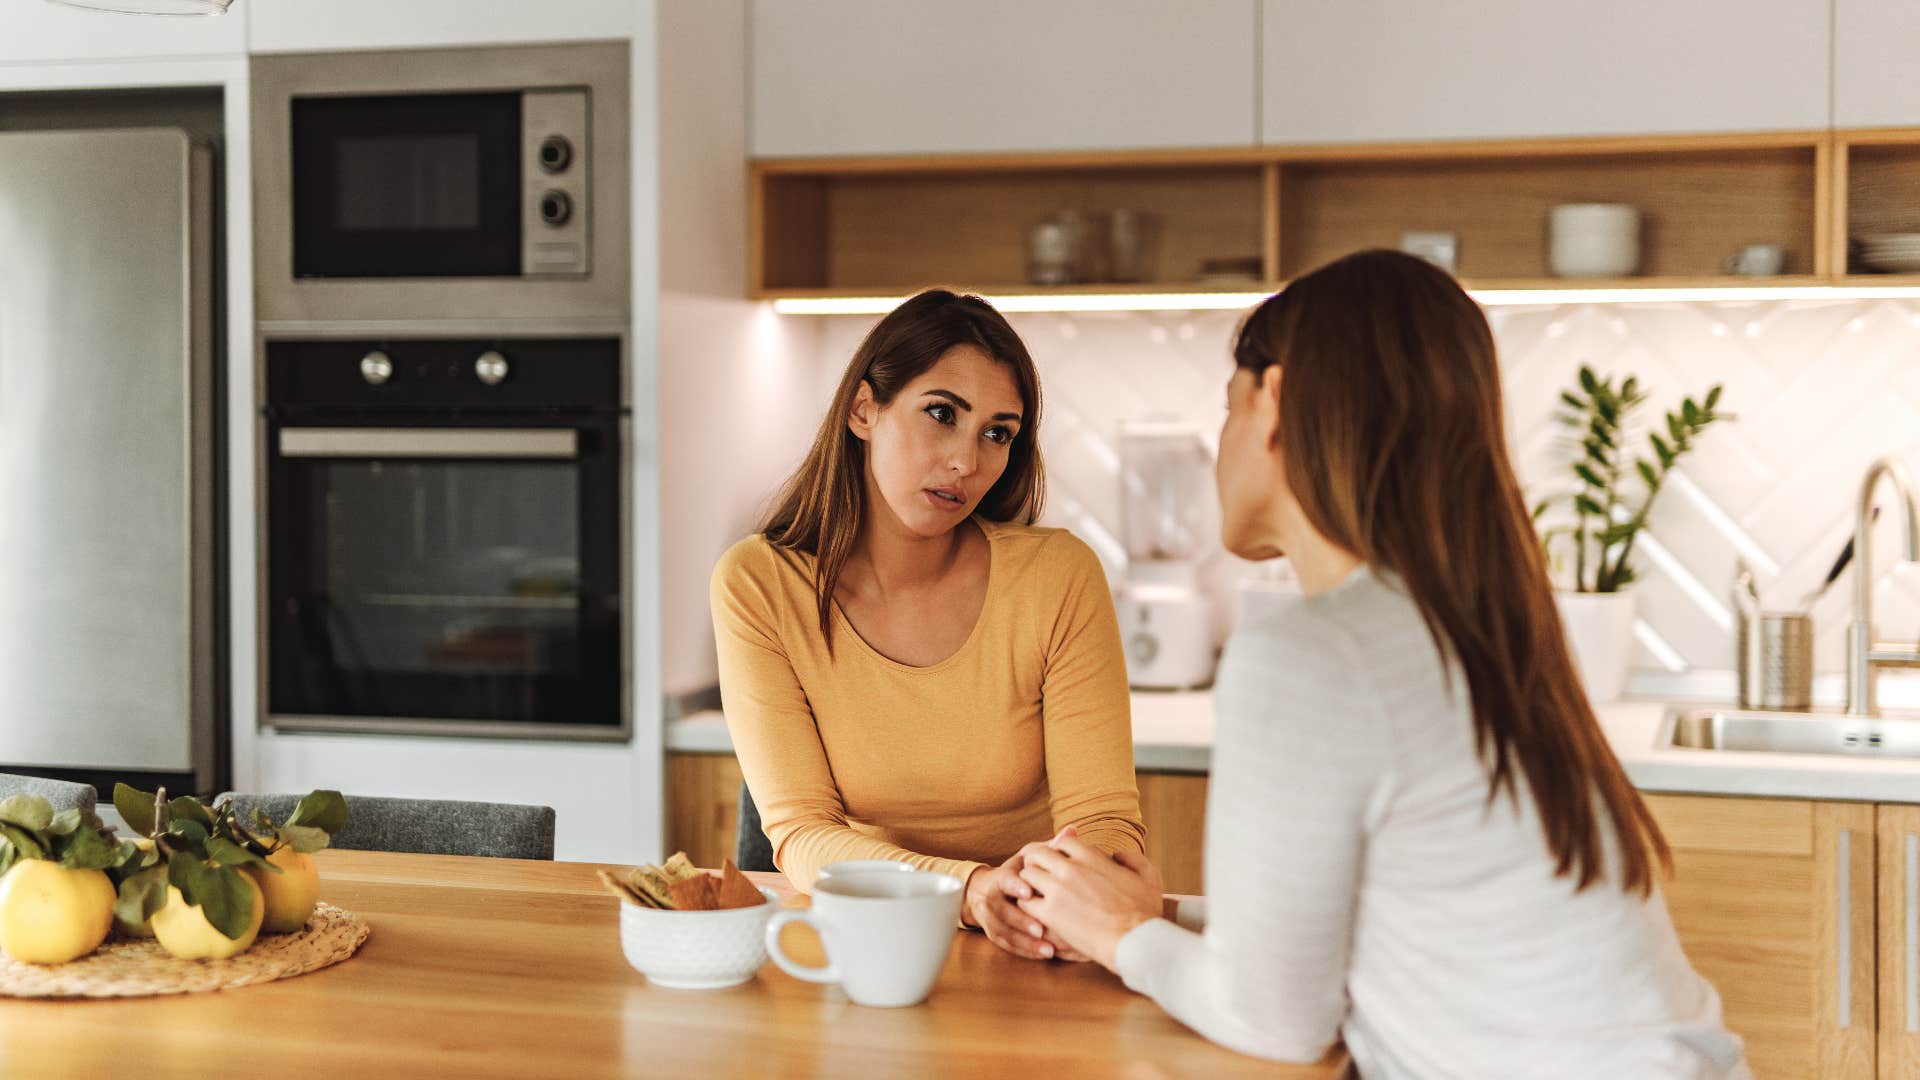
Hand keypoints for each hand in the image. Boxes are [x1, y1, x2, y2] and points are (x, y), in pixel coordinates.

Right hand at [963, 856, 1058, 960]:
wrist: (984, 889)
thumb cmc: (1017, 872)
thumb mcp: (1028, 857)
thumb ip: (1049, 848)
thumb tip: (1072, 830)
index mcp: (1001, 877)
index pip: (1004, 880)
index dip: (1015, 886)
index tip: (1029, 892)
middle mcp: (992, 898)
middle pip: (1003, 911)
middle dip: (1021, 921)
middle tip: (1041, 930)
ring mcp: (990, 918)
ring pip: (1004, 932)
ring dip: (1025, 942)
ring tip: (1048, 950)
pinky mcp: (994, 934)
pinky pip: (1007, 945)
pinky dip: (1024, 951)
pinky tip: (1043, 955)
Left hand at [1016, 828, 1163, 970]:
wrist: (1134, 940)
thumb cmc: (1144, 910)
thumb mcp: (1148, 875)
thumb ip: (1132, 858)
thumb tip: (1116, 855)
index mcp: (1090, 856)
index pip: (1062, 842)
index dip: (1060, 852)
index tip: (1062, 864)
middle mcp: (1070, 868)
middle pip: (1037, 853)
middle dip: (1037, 862)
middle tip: (1040, 876)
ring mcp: (1057, 889)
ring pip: (1026, 875)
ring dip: (1029, 883)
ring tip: (1036, 894)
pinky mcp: (1049, 913)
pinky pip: (1025, 901)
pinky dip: (1027, 905)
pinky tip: (1036, 913)